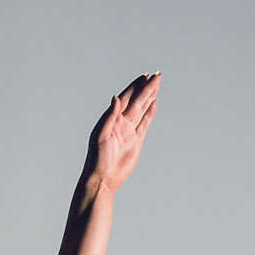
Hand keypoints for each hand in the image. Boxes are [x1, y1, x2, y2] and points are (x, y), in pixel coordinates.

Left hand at [86, 72, 158, 193]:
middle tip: (157, 76)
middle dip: (146, 88)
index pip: (126, 98)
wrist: (103, 178)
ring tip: (157, 85)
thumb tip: (116, 98)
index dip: (135, 87)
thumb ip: (109, 116)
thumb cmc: (97, 158)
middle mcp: (121, 122)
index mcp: (112, 118)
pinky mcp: (136, 141)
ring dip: (149, 97)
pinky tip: (154, 104)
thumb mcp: (100, 135)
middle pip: (137, 101)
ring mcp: (129, 131)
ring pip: (142, 110)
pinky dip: (149, 113)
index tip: (145, 77)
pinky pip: (144, 123)